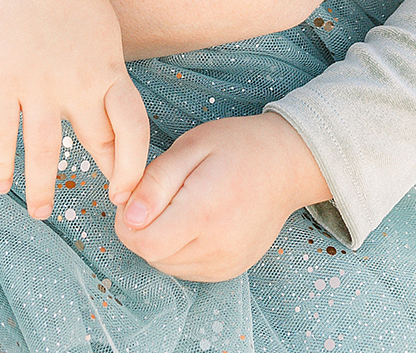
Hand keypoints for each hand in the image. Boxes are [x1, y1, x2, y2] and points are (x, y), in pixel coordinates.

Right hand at [0, 0, 149, 220]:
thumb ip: (104, 65)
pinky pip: (0, 137)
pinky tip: (0, 183)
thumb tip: (109, 95)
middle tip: (98, 203)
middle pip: (95, 144)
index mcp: (107, 66)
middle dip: (99, 178)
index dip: (131, 164)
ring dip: (44, 188)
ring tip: (40, 211)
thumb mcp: (101, 23)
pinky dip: (1, 166)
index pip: (132, 129)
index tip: (126, 185)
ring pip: (45, 153)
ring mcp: (37, 83)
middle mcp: (78, 82)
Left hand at [114, 114, 330, 281]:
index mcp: (204, 213)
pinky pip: (186, 268)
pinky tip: (192, 220)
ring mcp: (225, 264)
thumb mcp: (192, 146)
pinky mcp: (229, 270)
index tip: (135, 195)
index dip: (128, 221)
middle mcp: (216, 248)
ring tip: (178, 204)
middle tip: (156, 194)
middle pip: (152, 256)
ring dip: (160, 239)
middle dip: (141, 228)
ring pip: (166, 265)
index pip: (143, 242)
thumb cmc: (238, 146)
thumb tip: (128, 215)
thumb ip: (156, 181)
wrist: (287, 164)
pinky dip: (178, 248)